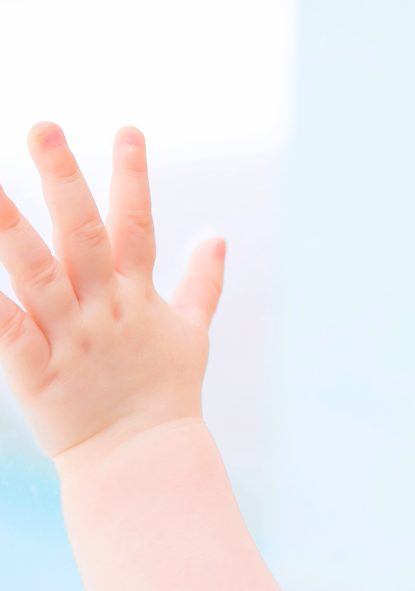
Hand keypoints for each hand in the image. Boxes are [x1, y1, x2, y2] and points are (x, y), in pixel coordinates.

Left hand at [0, 123, 223, 466]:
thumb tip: (218, 238)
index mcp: (138, 296)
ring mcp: (72, 338)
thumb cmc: (164, 396)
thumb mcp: (191, 334)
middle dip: (65, 181)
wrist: (144, 462)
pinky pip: (7, 333)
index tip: (128, 129)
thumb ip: (202, 283)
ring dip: (11, 229)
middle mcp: (105, 308)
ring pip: (37, 273)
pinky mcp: (38, 372)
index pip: (137, 226)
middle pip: (84, 235)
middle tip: (42, 128)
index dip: (133, 178)